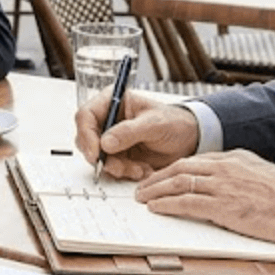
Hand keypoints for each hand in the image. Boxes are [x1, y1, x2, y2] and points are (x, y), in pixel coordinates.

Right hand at [73, 92, 198, 180]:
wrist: (188, 140)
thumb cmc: (174, 123)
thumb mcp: (155, 124)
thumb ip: (129, 132)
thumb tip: (105, 142)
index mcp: (112, 102)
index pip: (86, 116)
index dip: (86, 135)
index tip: (96, 153)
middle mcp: (107, 120)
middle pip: (86, 139)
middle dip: (101, 156)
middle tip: (118, 166)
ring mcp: (111, 139)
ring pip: (97, 157)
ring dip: (116, 167)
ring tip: (138, 168)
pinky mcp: (117, 156)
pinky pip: (110, 168)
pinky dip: (124, 172)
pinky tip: (141, 169)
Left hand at [134, 150, 274, 246]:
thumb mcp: (260, 174)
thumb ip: (239, 173)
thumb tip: (223, 179)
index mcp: (234, 158)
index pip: (194, 160)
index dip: (172, 169)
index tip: (160, 176)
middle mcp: (225, 168)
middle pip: (180, 168)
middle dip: (158, 178)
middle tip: (143, 186)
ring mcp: (223, 186)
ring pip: (179, 183)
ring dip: (156, 190)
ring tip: (142, 197)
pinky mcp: (224, 207)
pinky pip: (187, 203)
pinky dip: (168, 204)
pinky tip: (156, 207)